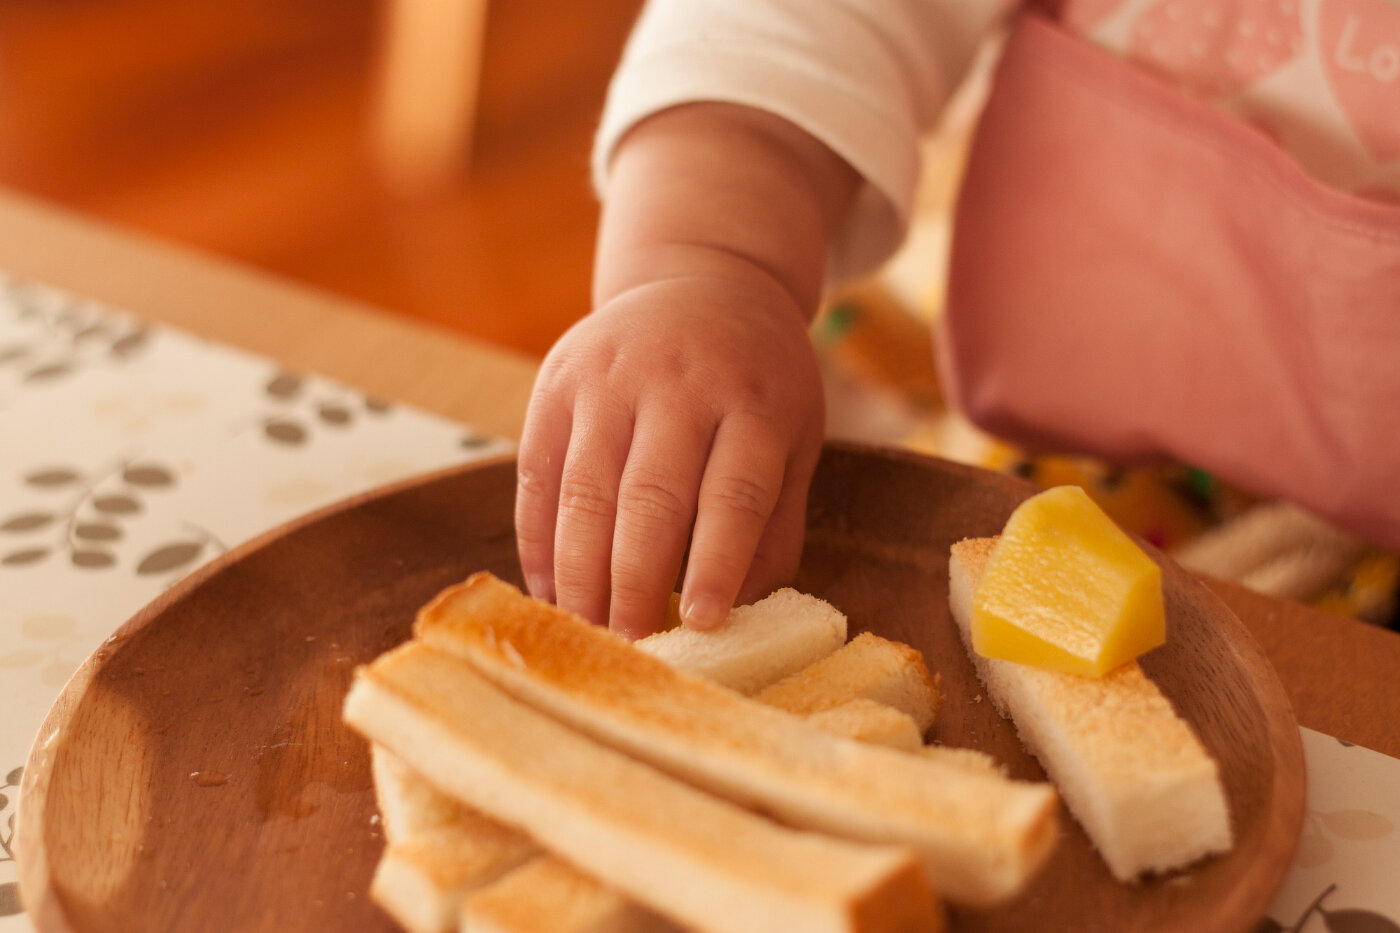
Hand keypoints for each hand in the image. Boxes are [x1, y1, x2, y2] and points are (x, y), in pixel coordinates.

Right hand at [515, 265, 824, 638]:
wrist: (703, 282)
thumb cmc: (758, 381)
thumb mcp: (793, 438)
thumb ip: (772, 522)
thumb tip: (739, 614)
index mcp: (753, 403)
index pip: (731, 495)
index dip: (714, 565)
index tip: (701, 624)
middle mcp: (678, 384)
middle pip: (649, 498)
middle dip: (634, 583)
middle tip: (631, 646)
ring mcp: (610, 378)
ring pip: (584, 490)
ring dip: (579, 572)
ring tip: (587, 629)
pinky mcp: (557, 381)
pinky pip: (537, 473)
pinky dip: (538, 539)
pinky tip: (550, 587)